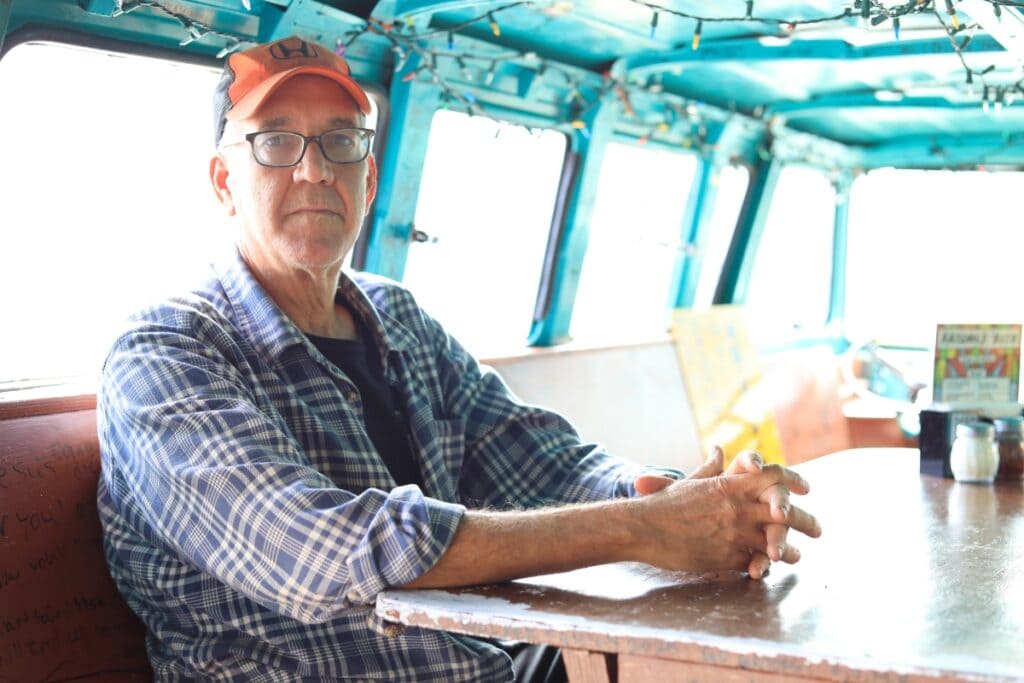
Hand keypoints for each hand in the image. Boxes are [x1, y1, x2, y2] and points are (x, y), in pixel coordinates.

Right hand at [630, 447, 818, 575]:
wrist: (642, 527)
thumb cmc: (663, 503)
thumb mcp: (691, 482)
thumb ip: (711, 468)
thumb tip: (719, 449)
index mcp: (731, 485)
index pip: (773, 477)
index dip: (794, 480)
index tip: (807, 487)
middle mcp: (738, 507)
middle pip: (785, 512)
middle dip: (806, 521)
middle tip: (818, 529)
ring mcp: (734, 533)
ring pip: (776, 542)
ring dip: (790, 550)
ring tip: (797, 556)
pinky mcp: (727, 557)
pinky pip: (755, 562)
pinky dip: (763, 566)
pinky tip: (768, 569)